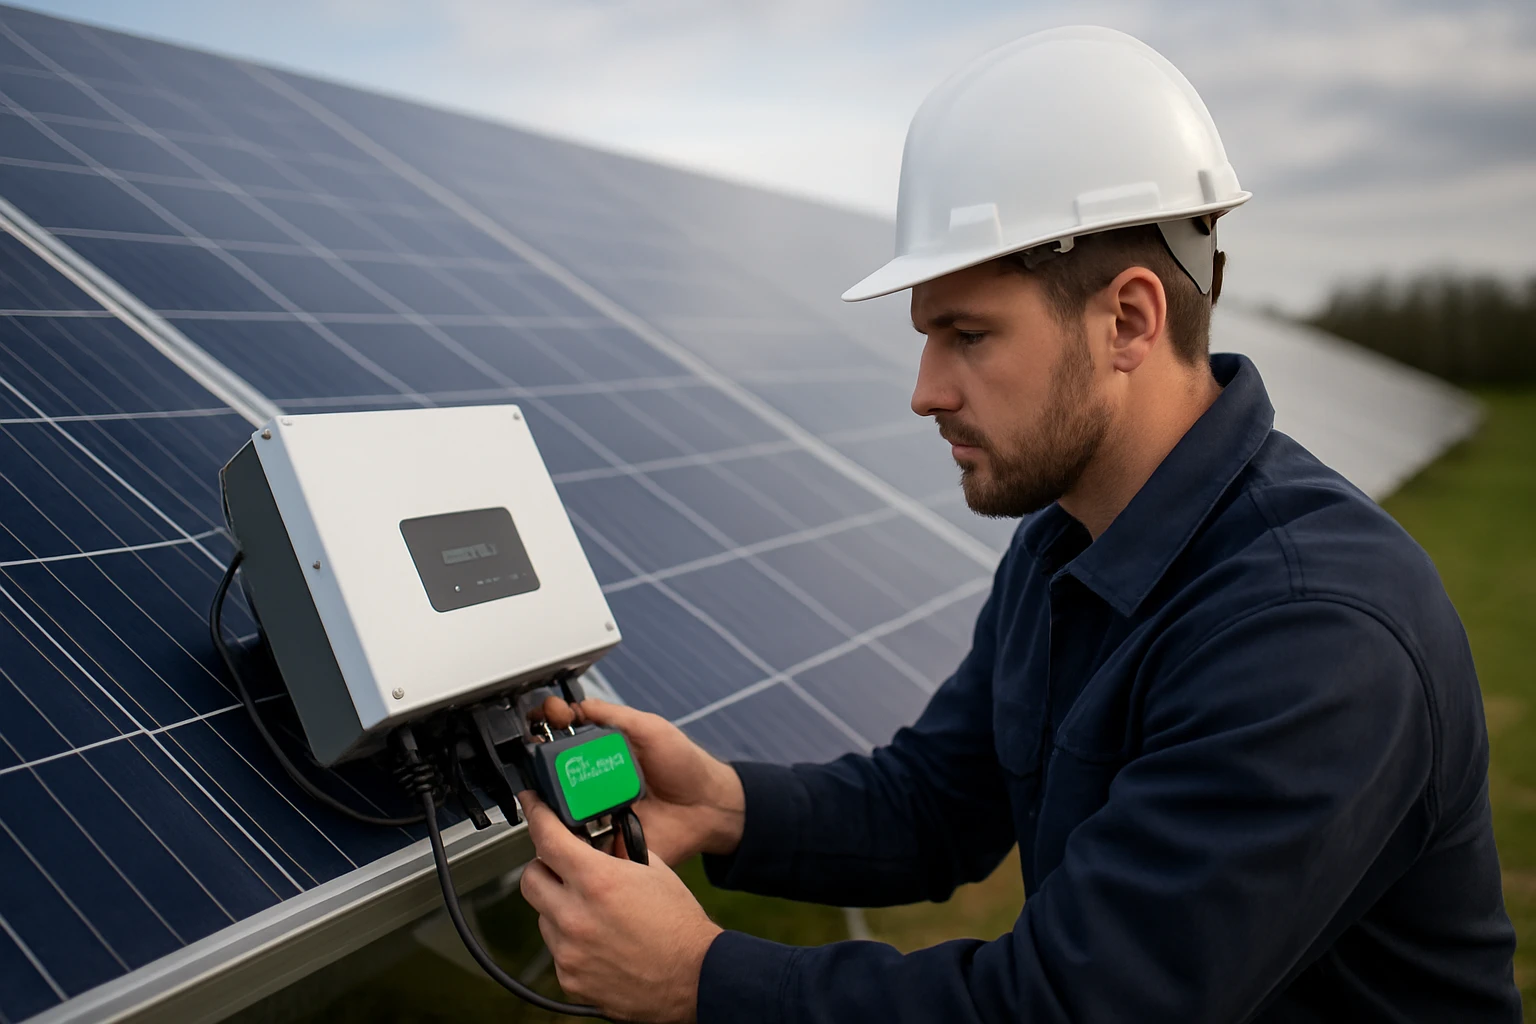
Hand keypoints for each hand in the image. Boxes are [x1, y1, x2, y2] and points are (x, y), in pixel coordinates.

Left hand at [519, 789, 721, 1022]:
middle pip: (530, 878)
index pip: (547, 838)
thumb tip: (597, 840)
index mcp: (598, 881)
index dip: (536, 815)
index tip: (532, 805)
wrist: (695, 977)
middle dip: (545, 867)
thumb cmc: (679, 925)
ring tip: (594, 912)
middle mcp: (575, 917)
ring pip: (543, 916)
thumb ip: (617, 852)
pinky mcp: (569, 979)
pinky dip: (571, 940)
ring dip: (559, 907)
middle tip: (565, 867)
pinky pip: (557, 949)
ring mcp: (569, 951)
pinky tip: (599, 941)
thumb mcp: (653, 871)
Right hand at [539, 696, 745, 863]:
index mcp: (603, 746)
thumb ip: (614, 716)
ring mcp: (594, 807)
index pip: (564, 730)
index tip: (547, 716)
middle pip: (552, 766)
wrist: (706, 808)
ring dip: (548, 793)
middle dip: (540, 757)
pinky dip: (565, 827)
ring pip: (556, 802)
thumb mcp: (650, 729)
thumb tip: (577, 705)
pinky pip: (574, 834)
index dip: (550, 720)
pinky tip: (565, 815)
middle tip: (541, 751)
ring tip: (551, 783)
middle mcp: (593, 776)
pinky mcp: (600, 835)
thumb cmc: (685, 766)